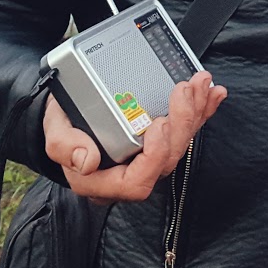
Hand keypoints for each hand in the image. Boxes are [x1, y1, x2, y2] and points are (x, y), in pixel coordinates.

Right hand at [43, 71, 227, 202]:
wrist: (69, 116)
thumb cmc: (63, 128)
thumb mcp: (54, 133)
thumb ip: (64, 147)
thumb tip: (87, 161)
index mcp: (106, 181)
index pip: (137, 182)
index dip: (153, 155)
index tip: (158, 124)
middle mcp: (133, 172)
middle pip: (167, 158)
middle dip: (182, 122)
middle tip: (184, 91)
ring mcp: (149, 156)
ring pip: (180, 142)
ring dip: (195, 112)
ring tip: (200, 84)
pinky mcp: (161, 140)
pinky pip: (185, 130)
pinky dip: (202, 110)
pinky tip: (212, 93)